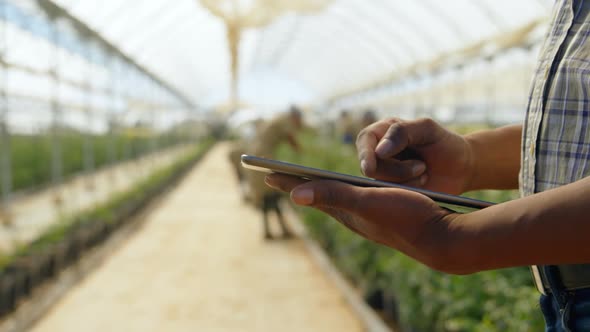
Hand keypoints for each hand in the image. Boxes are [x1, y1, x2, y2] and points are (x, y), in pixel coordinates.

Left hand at [265, 173, 458, 271]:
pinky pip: (355, 200)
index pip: (309, 192)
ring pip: (336, 199)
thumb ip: (333, 195)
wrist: (443, 239)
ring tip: (307, 182)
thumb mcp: (367, 202)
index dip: (287, 182)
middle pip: (319, 196)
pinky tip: (348, 191)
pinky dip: (343, 192)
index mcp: (345, 212)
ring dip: (319, 188)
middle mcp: (353, 216)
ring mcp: (368, 218)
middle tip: (279, 176)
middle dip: (299, 184)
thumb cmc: (407, 216)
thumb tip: (295, 195)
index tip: (266, 173)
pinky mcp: (384, 215)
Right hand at [357, 118, 472, 194]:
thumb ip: (402, 132)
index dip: (365, 155)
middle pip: (371, 167)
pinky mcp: (392, 191)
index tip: (370, 168)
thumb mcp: (428, 129)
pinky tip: (422, 184)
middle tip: (422, 167)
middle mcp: (378, 153)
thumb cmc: (445, 144)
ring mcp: (384, 174)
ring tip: (424, 172)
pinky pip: (392, 196)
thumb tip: (378, 151)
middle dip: (397, 170)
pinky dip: (409, 191)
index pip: (364, 141)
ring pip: (380, 183)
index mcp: (383, 132)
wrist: (462, 169)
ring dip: (406, 180)